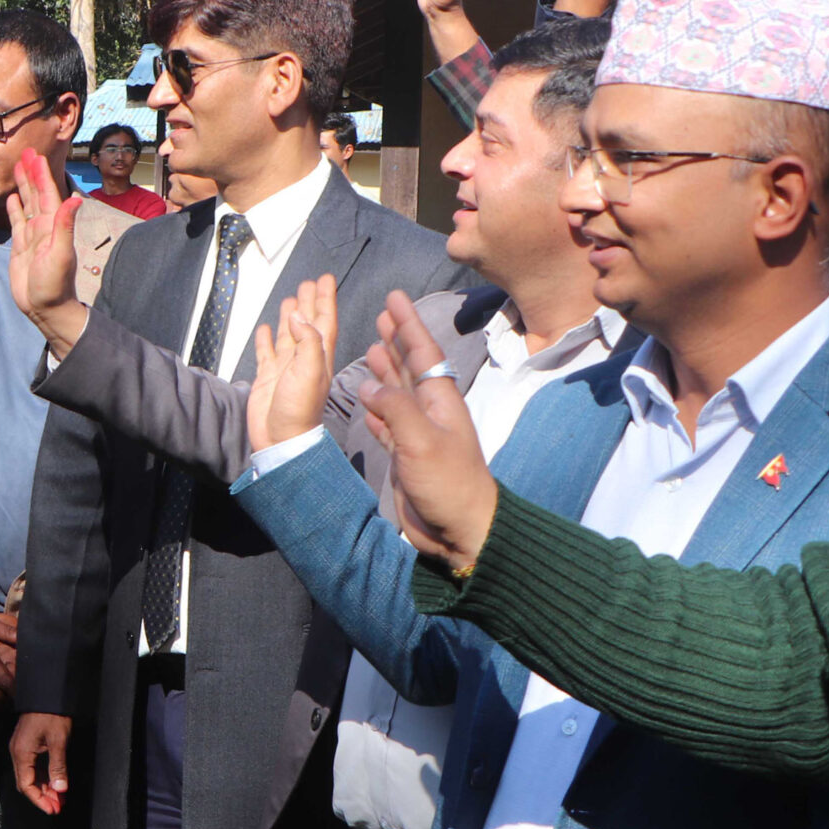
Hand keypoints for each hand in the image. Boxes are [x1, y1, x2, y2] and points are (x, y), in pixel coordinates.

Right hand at [6, 149, 87, 354]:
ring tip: (18, 168)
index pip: (47, 194)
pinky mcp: (22, 247)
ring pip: (27, 204)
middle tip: (25, 152)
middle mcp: (44, 227)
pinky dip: (16, 208)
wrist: (45, 308)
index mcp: (53, 225)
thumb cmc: (54, 285)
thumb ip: (65, 226)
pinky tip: (12, 198)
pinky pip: (18, 222)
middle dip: (31, 173)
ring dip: (23, 186)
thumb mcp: (60, 255)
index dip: (41, 174)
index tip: (35, 156)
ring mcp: (33, 236)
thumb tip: (74, 200)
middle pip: (37, 194)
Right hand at [10, 711, 71, 814]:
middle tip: (58, 807)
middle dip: (42, 797)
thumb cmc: (51, 714)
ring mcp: (22, 749)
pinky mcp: (29, 745)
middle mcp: (18, 753)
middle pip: (27, 783)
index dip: (39, 800)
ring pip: (31, 776)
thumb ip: (58, 766)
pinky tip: (56, 784)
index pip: (26, 785)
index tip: (52, 809)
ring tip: (60, 799)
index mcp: (21, 753)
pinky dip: (45, 777)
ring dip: (45, 788)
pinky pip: (34, 767)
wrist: (47, 692)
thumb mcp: (58, 741)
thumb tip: (60, 789)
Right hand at [246, 274, 335, 452]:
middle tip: (309, 282)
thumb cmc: (299, 409)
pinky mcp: (267, 378)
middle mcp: (304, 360)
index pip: (325, 322)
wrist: (280, 439)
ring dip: (291, 317)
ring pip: (289, 335)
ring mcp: (285, 369)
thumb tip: (297, 317)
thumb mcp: (310, 371)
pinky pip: (267, 353)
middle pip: (308, 324)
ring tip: (291, 298)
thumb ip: (306, 342)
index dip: (326, 300)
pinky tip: (265, 328)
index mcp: (319, 357)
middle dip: (310, 303)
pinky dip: (266, 340)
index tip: (325, 279)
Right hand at [359, 291, 496, 568]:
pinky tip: (368, 402)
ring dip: (386, 370)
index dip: (409, 325)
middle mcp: (430, 413)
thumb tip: (368, 382)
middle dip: (397, 341)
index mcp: (440, 403)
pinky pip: (388, 423)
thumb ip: (394, 408)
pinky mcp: (406, 456)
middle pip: (411, 367)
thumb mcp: (422, 440)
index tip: (395, 299)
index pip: (423, 353)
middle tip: (382, 315)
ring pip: (398, 393)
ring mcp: (418, 435)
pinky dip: (377, 409)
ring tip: (372, 349)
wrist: (461, 530)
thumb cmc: (449, 484)